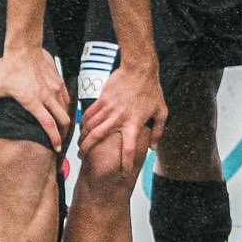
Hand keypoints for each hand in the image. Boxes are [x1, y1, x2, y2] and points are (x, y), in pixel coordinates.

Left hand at [0, 44, 68, 148]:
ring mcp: (55, 87)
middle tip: (60, 138)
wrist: (23, 47)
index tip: (56, 147)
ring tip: (60, 124)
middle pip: (63, 119)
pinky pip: (66, 96)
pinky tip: (60, 106)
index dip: (54, 138)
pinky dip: (65, 104)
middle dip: (64, 131)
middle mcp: (47, 96)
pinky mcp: (58, 79)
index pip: (48, 124)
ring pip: (66, 108)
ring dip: (64, 118)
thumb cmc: (9, 66)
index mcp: (32, 101)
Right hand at [79, 59, 166, 173]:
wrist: (138, 69)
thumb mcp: (162, 111)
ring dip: (82, 137)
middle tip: (82, 158)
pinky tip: (82, 128)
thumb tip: (153, 147)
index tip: (123, 173)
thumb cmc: (151, 90)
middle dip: (87, 150)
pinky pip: (89, 114)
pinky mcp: (102, 100)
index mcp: (133, 124)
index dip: (125, 162)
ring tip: (80, 145)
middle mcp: (118, 118)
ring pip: (89, 126)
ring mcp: (108, 109)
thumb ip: (158, 131)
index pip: (128, 148)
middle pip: (97, 137)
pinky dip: (83, 123)